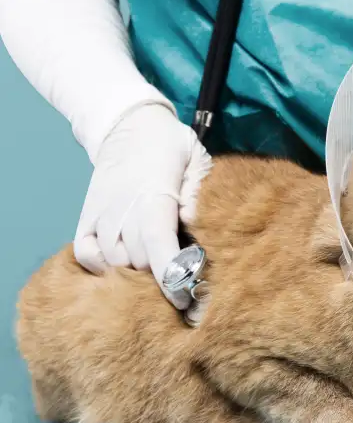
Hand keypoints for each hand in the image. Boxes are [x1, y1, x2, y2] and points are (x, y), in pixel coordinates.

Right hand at [73, 104, 212, 308]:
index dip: (171, 277)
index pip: (158, 246)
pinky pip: (86, 254)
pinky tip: (122, 263)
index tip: (186, 297)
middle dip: (162, 275)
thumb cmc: (171, 147)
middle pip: (139, 263)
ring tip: (156, 267)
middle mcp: (123, 209)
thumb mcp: (196, 160)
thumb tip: (192, 220)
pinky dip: (101, 265)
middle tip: (181, 276)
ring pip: (115, 262)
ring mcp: (101, 213)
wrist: (130, 125)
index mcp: (155, 197)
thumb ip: (196, 191)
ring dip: (135, 271)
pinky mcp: (86, 216)